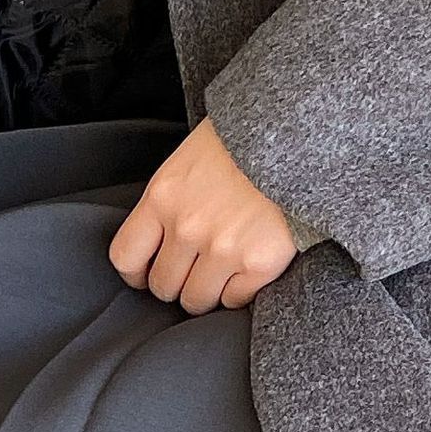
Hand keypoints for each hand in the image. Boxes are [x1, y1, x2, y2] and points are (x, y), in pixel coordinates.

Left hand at [110, 120, 297, 313]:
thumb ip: (172, 199)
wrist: (304, 130)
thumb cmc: (247, 138)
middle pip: (163, 286)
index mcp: (164, 196)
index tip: (147, 274)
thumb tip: (158, 240)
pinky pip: (235, 301)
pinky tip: (248, 267)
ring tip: (223, 270)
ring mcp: (223, 248)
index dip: (137, 273)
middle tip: (195, 270)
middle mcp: (187, 227)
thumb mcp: (193, 156)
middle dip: (177, 282)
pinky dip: (239, 291)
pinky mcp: (260, 263)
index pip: (126, 256)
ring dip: (207, 291)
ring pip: (196, 301)